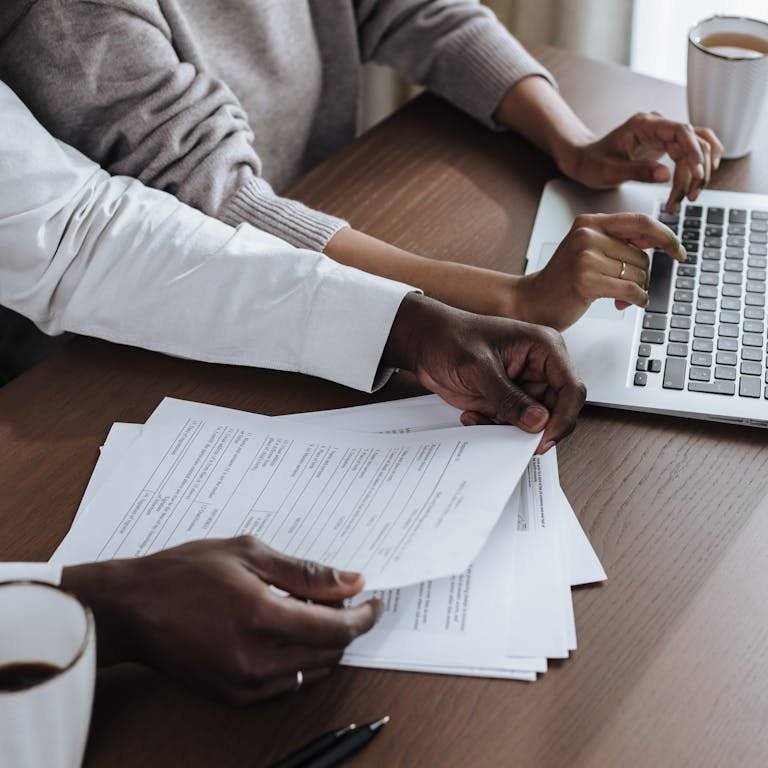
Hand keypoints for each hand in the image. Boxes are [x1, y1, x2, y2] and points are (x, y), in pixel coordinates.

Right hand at [61, 537, 380, 704]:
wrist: (131, 610)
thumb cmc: (183, 573)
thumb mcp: (249, 554)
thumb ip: (306, 572)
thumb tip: (351, 581)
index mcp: (262, 618)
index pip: (336, 629)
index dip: (364, 616)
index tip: (374, 602)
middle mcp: (256, 660)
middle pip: (329, 653)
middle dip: (346, 625)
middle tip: (341, 598)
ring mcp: (244, 684)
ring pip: (312, 671)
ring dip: (324, 644)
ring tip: (311, 611)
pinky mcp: (234, 696)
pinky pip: (288, 684)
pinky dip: (301, 660)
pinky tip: (288, 633)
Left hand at [384, 294, 586, 452]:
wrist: (424, 342)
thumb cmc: (450, 337)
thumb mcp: (478, 367)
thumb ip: (508, 397)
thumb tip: (538, 422)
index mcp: (544, 348)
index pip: (571, 389)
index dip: (564, 418)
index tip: (545, 439)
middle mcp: (540, 368)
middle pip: (557, 411)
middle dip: (532, 428)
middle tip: (509, 437)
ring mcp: (523, 386)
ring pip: (534, 423)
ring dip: (508, 429)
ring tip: (480, 417)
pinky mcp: (507, 400)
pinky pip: (512, 425)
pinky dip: (493, 427)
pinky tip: (472, 415)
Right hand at [513, 212, 685, 329]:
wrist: (531, 301)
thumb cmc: (563, 280)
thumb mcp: (589, 251)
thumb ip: (619, 242)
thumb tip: (658, 240)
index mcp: (590, 222)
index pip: (641, 222)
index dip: (666, 237)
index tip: (678, 252)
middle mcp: (587, 234)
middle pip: (641, 255)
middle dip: (641, 276)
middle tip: (627, 288)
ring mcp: (585, 256)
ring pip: (638, 273)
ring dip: (636, 290)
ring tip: (617, 296)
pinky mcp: (586, 280)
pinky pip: (631, 289)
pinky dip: (636, 300)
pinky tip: (626, 304)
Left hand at [561, 112, 723, 211]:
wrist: (585, 161)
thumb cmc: (593, 164)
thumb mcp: (609, 171)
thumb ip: (637, 172)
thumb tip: (666, 176)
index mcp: (645, 125)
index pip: (681, 131)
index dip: (693, 151)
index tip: (697, 174)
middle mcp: (658, 125)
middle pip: (693, 142)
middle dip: (695, 171)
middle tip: (687, 198)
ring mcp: (664, 134)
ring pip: (697, 148)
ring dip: (698, 173)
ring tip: (687, 198)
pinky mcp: (667, 145)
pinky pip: (692, 152)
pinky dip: (697, 167)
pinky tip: (699, 181)